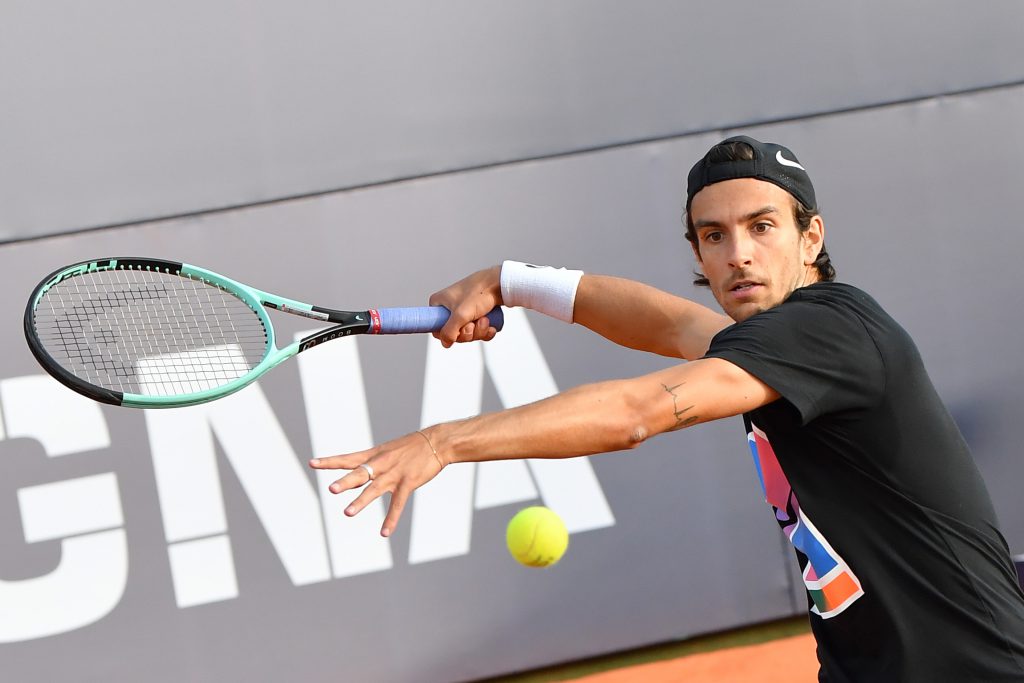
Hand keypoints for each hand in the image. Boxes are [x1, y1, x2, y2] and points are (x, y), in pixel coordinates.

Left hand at [309, 427, 446, 536]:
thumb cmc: (412, 447)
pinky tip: (384, 532)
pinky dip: (391, 519)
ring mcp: (394, 474)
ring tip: (347, 513)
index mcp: (374, 455)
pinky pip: (398, 504)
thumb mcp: (388, 450)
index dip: (330, 462)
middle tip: (331, 490)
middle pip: (359, 474)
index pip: (348, 459)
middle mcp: (381, 464)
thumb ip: (373, 462)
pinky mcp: (408, 483)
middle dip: (345, 482)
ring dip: (361, 501)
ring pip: (375, 489)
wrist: (437, 442)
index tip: (312, 463)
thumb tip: (362, 471)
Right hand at [428, 265, 502, 347]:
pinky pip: (477, 331)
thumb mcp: (460, 315)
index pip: (436, 328)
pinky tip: (490, 324)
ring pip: (468, 333)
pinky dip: (484, 331)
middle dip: (468, 332)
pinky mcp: (475, 314)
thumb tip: (445, 342)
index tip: (458, 330)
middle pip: (454, 333)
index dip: (449, 334)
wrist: (499, 284)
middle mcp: (449, 307)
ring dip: (478, 331)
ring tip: (484, 319)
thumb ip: (449, 332)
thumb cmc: (479, 292)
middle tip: (473, 323)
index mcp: (439, 304)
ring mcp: (463, 311)